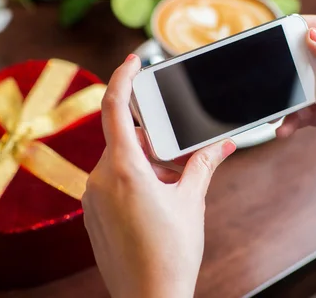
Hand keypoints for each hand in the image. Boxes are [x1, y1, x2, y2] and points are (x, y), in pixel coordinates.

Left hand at [82, 54, 235, 297]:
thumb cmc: (170, 254)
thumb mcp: (191, 201)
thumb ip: (203, 165)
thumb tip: (222, 144)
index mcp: (123, 169)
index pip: (114, 107)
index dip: (122, 77)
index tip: (132, 61)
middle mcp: (100, 179)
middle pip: (124, 138)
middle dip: (153, 139)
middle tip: (178, 152)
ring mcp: (93, 198)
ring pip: (119, 161)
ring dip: (145, 163)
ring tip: (171, 185)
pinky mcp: (93, 214)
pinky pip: (111, 181)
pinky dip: (133, 179)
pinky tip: (155, 200)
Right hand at [277, 15, 315, 201]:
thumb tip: (313, 36)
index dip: (308, 28)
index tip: (282, 29)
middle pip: (315, 61)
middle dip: (292, 67)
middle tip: (271, 75)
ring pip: (309, 90)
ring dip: (291, 100)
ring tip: (277, 111)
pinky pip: (311, 115)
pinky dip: (296, 121)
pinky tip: (287, 128)